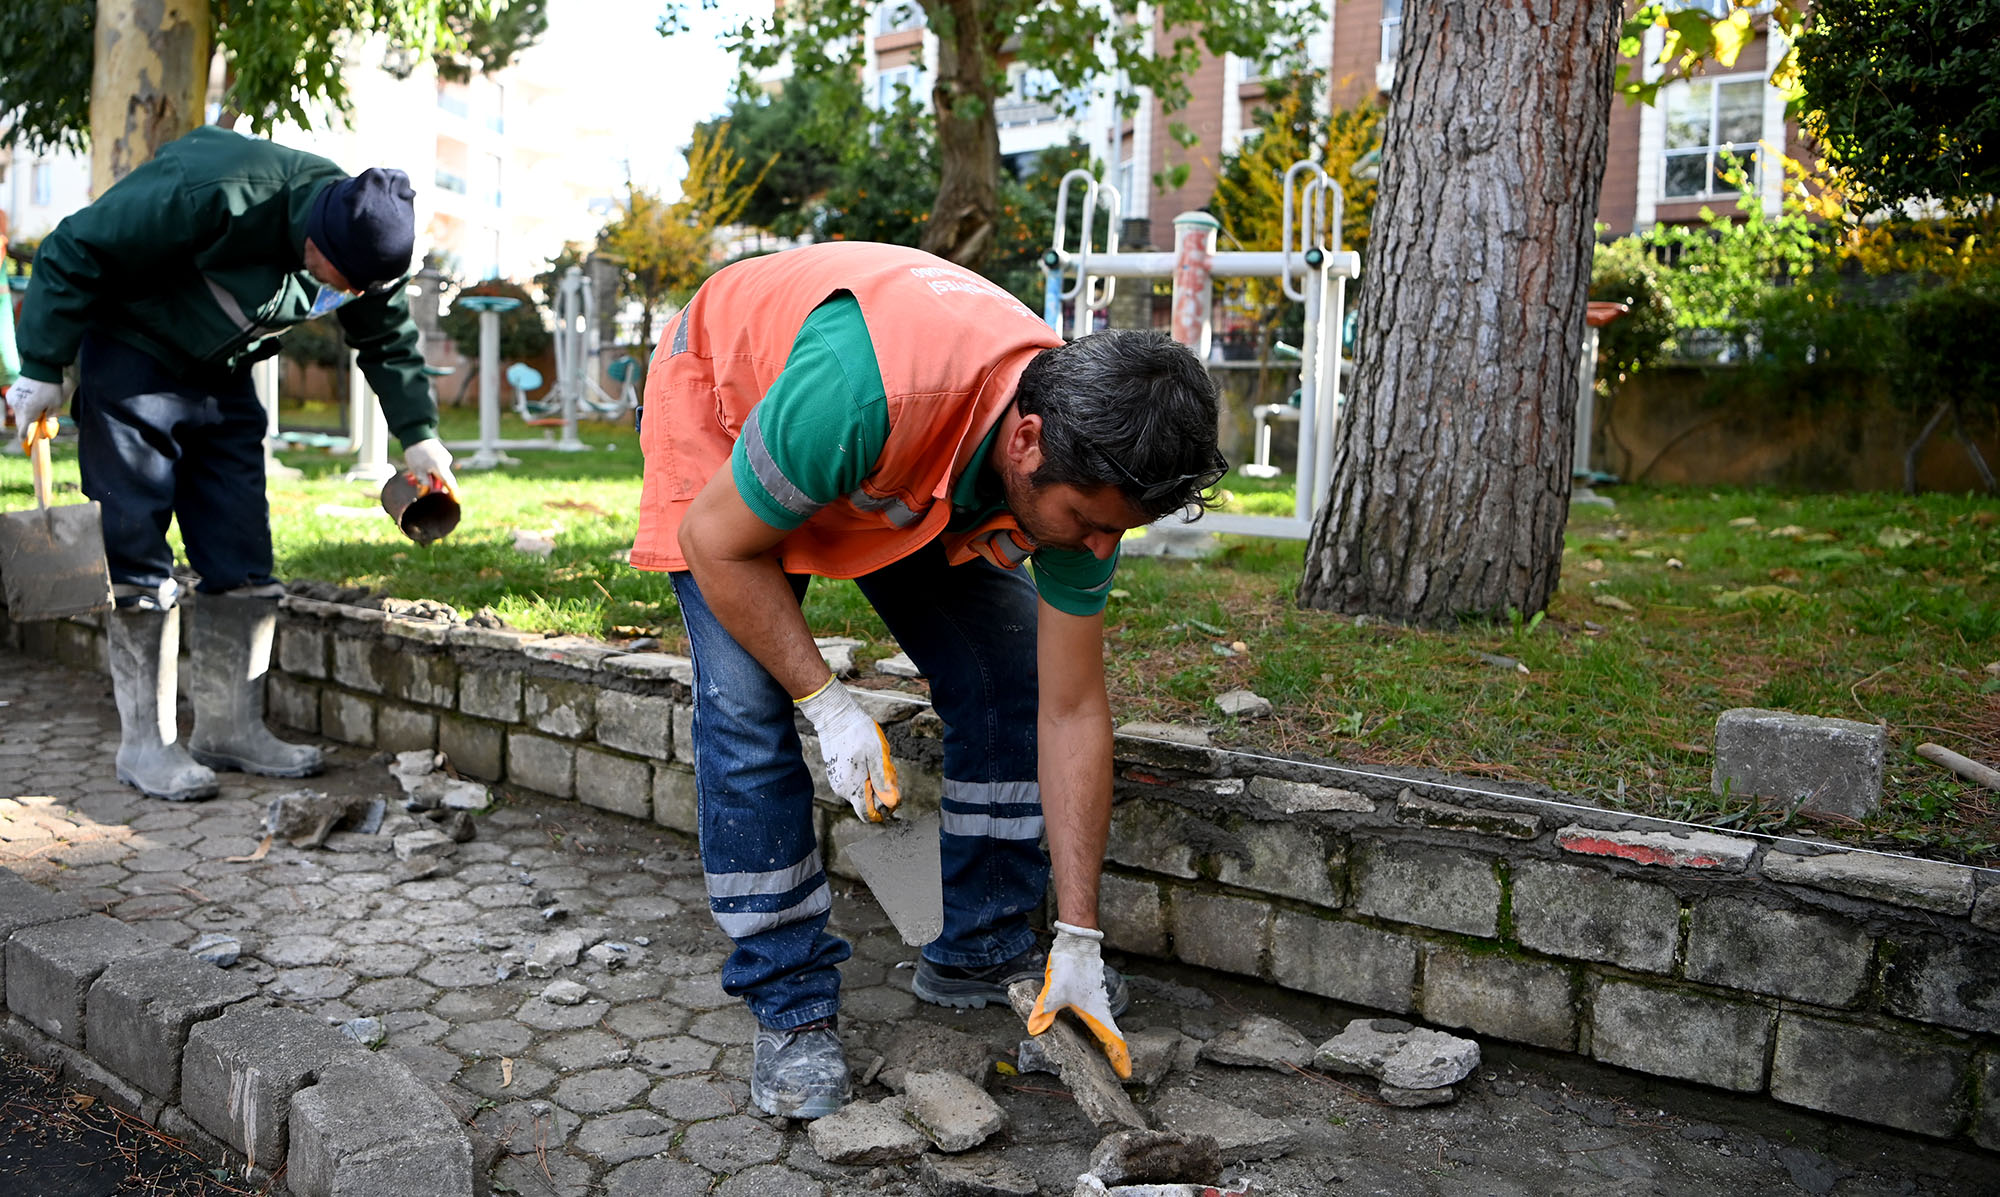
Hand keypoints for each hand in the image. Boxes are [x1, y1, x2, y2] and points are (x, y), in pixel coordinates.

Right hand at [6, 378, 62, 441]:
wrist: (40, 369)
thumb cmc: (51, 388)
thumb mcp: (55, 405)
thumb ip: (50, 419)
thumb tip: (48, 432)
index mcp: (28, 412)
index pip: (23, 431)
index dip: (25, 439)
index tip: (26, 445)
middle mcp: (18, 407)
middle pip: (21, 423)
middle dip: (27, 427)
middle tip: (35, 429)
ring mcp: (13, 400)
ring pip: (18, 413)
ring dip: (25, 415)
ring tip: (37, 408)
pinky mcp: (11, 393)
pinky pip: (16, 404)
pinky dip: (22, 405)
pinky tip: (31, 400)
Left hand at [403, 438, 456, 495]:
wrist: (417, 435)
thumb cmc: (416, 453)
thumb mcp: (416, 470)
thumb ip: (423, 483)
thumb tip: (426, 493)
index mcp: (440, 466)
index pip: (449, 483)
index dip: (453, 492)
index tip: (457, 500)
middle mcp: (446, 462)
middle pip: (444, 479)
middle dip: (435, 485)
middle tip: (421, 485)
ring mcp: (446, 458)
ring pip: (441, 473)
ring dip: (431, 476)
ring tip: (415, 474)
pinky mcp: (444, 455)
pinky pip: (439, 467)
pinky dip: (432, 470)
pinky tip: (422, 466)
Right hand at [795, 675, 898, 821]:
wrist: (835, 716)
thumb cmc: (857, 732)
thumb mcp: (876, 753)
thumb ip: (882, 779)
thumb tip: (889, 801)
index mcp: (852, 787)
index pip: (867, 814)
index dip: (883, 811)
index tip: (893, 798)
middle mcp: (842, 789)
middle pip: (866, 801)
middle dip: (880, 791)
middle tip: (887, 770)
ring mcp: (837, 780)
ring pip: (861, 790)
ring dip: (872, 781)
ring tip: (875, 760)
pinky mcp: (836, 772)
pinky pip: (854, 781)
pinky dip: (864, 774)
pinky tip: (866, 757)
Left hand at [1027, 922, 1129, 1078]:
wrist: (1077, 942)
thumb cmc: (1071, 966)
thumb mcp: (1054, 991)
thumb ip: (1045, 1011)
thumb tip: (1035, 1030)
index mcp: (1097, 1012)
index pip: (1113, 1041)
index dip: (1120, 1059)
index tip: (1126, 1074)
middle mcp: (1100, 1008)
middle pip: (1109, 1037)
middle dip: (1112, 1056)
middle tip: (1113, 1072)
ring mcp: (1096, 1000)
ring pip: (1102, 1026)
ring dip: (1102, 1042)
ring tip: (1099, 1057)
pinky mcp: (1089, 993)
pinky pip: (1095, 1017)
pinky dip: (1094, 1029)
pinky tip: (1084, 1032)